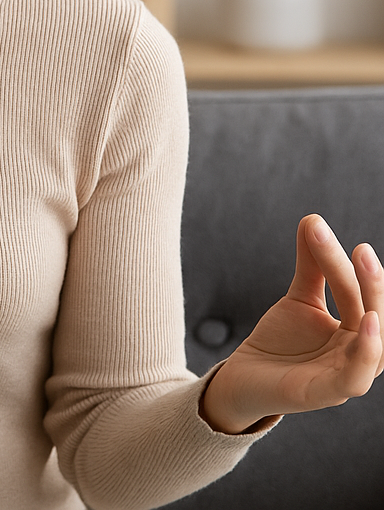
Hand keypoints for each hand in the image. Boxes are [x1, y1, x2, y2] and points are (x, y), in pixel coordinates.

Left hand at [200, 214, 382, 433]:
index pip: (361, 297)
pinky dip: (364, 354)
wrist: (243, 377)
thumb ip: (311, 265)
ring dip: (375, 314)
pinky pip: (354, 378)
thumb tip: (313, 219)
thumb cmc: (280, 342)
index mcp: (355, 334)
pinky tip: (366, 324)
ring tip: (370, 276)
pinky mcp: (322, 394)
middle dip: (372, 285)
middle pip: (374, 319)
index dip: (359, 272)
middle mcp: (355, 356)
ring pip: (372, 350)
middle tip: (363, 250)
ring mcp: (342, 377)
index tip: (354, 243)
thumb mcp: (298, 299)